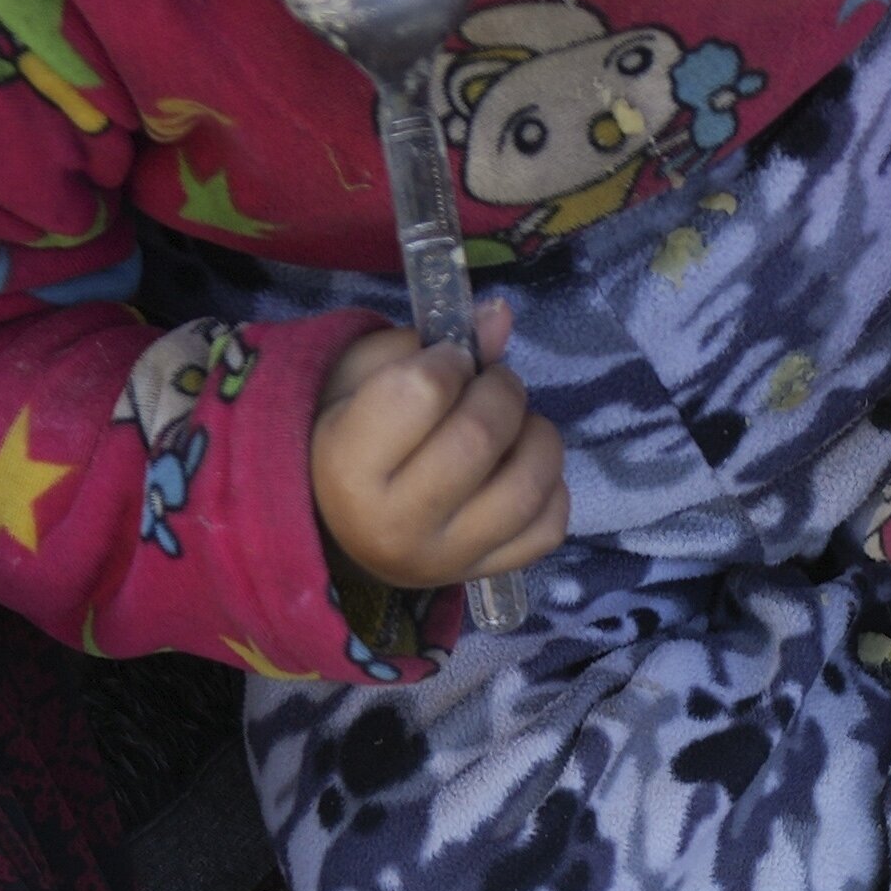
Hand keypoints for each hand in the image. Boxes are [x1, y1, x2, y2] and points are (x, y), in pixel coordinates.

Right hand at [312, 303, 565, 592]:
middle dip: (501, 391)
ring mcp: (446, 559)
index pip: (423, 391)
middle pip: (480, 438)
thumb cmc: (348, 438)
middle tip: (493, 383)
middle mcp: (397, 524)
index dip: (451, 359)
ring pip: (525, 488)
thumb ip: (429, 341)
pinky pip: (548, 529)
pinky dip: (552, 488)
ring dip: (537, 436)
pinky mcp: (485, 574)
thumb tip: (501, 316)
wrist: (338, 527)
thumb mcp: (363, 376)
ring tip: (517, 424)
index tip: (450, 360)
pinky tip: (523, 468)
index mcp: (348, 465)